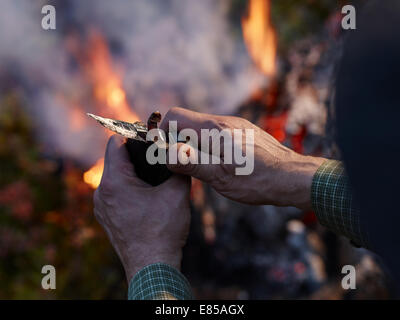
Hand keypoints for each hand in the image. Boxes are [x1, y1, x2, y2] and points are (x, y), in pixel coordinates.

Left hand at [93, 135, 190, 282]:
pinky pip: (115, 194)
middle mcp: (102, 193)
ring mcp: (102, 207)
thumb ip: (179, 169)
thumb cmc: (162, 231)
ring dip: (133, 174)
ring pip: (116, 178)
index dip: (134, 136)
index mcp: (115, 182)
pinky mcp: (107, 218)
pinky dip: (128, 190)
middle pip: (116, 161)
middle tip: (157, 156)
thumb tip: (182, 155)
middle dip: (137, 157)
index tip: (149, 137)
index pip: (116, 144)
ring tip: (153, 177)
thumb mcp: (177, 194)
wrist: (152, 267)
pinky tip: (146, 196)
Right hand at [160, 107, 325, 209]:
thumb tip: (164, 153)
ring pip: (202, 128)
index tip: (163, 151)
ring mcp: (235, 124)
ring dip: (194, 144)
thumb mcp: (219, 177)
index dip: (163, 132)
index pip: (175, 116)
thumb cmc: (258, 180)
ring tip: (203, 167)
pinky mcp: (243, 131)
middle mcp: (223, 121)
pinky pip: (217, 132)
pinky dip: (209, 144)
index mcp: (214, 129)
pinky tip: (219, 162)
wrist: (292, 177)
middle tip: (182, 164)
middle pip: (187, 121)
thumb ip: (190, 162)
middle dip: (178, 140)